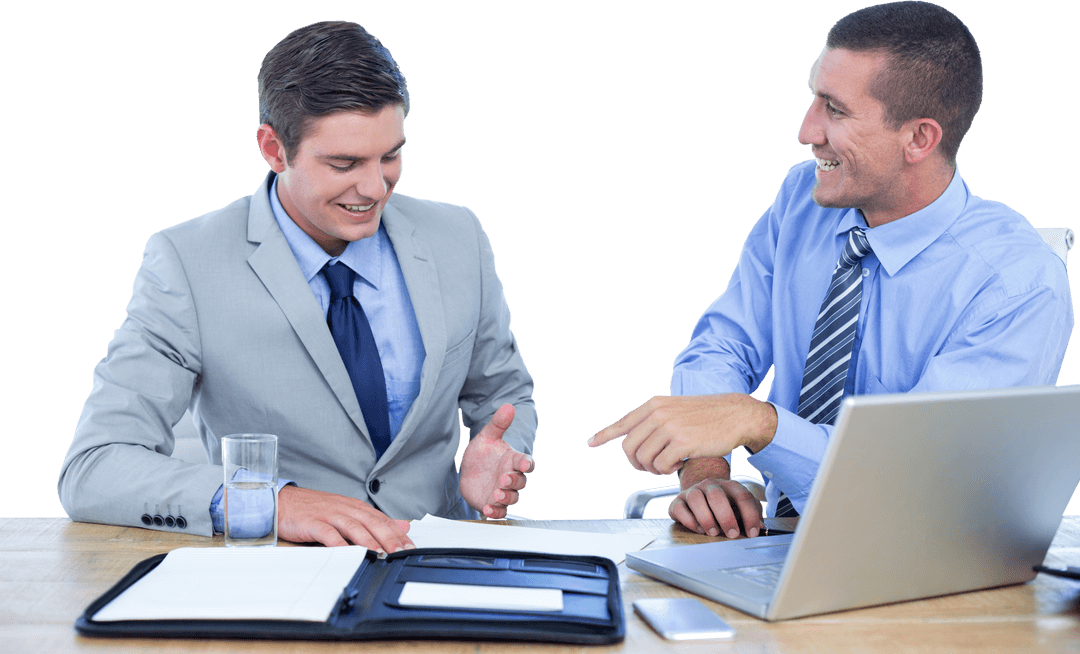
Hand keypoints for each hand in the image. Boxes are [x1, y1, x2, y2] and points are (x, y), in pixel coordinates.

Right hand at [277, 485, 412, 550]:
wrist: (283, 501)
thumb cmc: (315, 510)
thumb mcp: (347, 511)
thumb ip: (374, 520)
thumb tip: (402, 525)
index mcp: (356, 507)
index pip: (382, 519)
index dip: (397, 533)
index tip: (410, 547)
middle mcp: (346, 508)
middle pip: (372, 523)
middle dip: (388, 538)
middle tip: (400, 552)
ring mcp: (330, 514)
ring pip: (354, 527)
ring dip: (368, 540)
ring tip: (380, 553)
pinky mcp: (313, 522)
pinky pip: (328, 533)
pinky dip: (339, 543)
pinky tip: (347, 553)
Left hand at [459, 403, 533, 517]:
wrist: (468, 471)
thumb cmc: (483, 453)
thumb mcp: (487, 437)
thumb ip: (498, 424)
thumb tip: (508, 406)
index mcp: (513, 460)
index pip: (526, 462)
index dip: (527, 463)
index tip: (524, 463)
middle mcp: (511, 477)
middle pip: (520, 482)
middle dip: (513, 482)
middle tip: (503, 479)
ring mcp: (503, 492)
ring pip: (512, 498)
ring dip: (506, 497)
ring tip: (496, 494)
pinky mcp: (493, 504)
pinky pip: (499, 511)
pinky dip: (496, 512)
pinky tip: (488, 509)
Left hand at [587, 394, 776, 474]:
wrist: (735, 414)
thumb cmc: (707, 415)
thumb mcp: (676, 409)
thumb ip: (655, 420)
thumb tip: (633, 441)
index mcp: (654, 405)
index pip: (622, 422)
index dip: (604, 434)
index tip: (591, 442)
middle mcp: (658, 414)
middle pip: (629, 448)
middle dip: (636, 463)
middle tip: (650, 467)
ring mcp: (669, 427)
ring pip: (643, 459)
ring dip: (653, 469)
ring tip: (667, 464)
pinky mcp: (682, 442)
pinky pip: (661, 466)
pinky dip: (666, 470)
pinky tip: (678, 464)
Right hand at [670, 477, 763, 538]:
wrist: (698, 498)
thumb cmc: (723, 506)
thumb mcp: (739, 508)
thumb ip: (751, 515)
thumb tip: (761, 527)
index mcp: (729, 486)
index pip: (742, 495)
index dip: (749, 515)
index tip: (752, 533)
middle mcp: (710, 485)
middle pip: (717, 495)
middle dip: (726, 517)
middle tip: (732, 534)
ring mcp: (692, 491)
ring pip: (696, 498)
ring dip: (706, 518)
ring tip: (713, 533)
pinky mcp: (677, 501)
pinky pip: (679, 507)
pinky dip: (689, 520)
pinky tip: (698, 530)